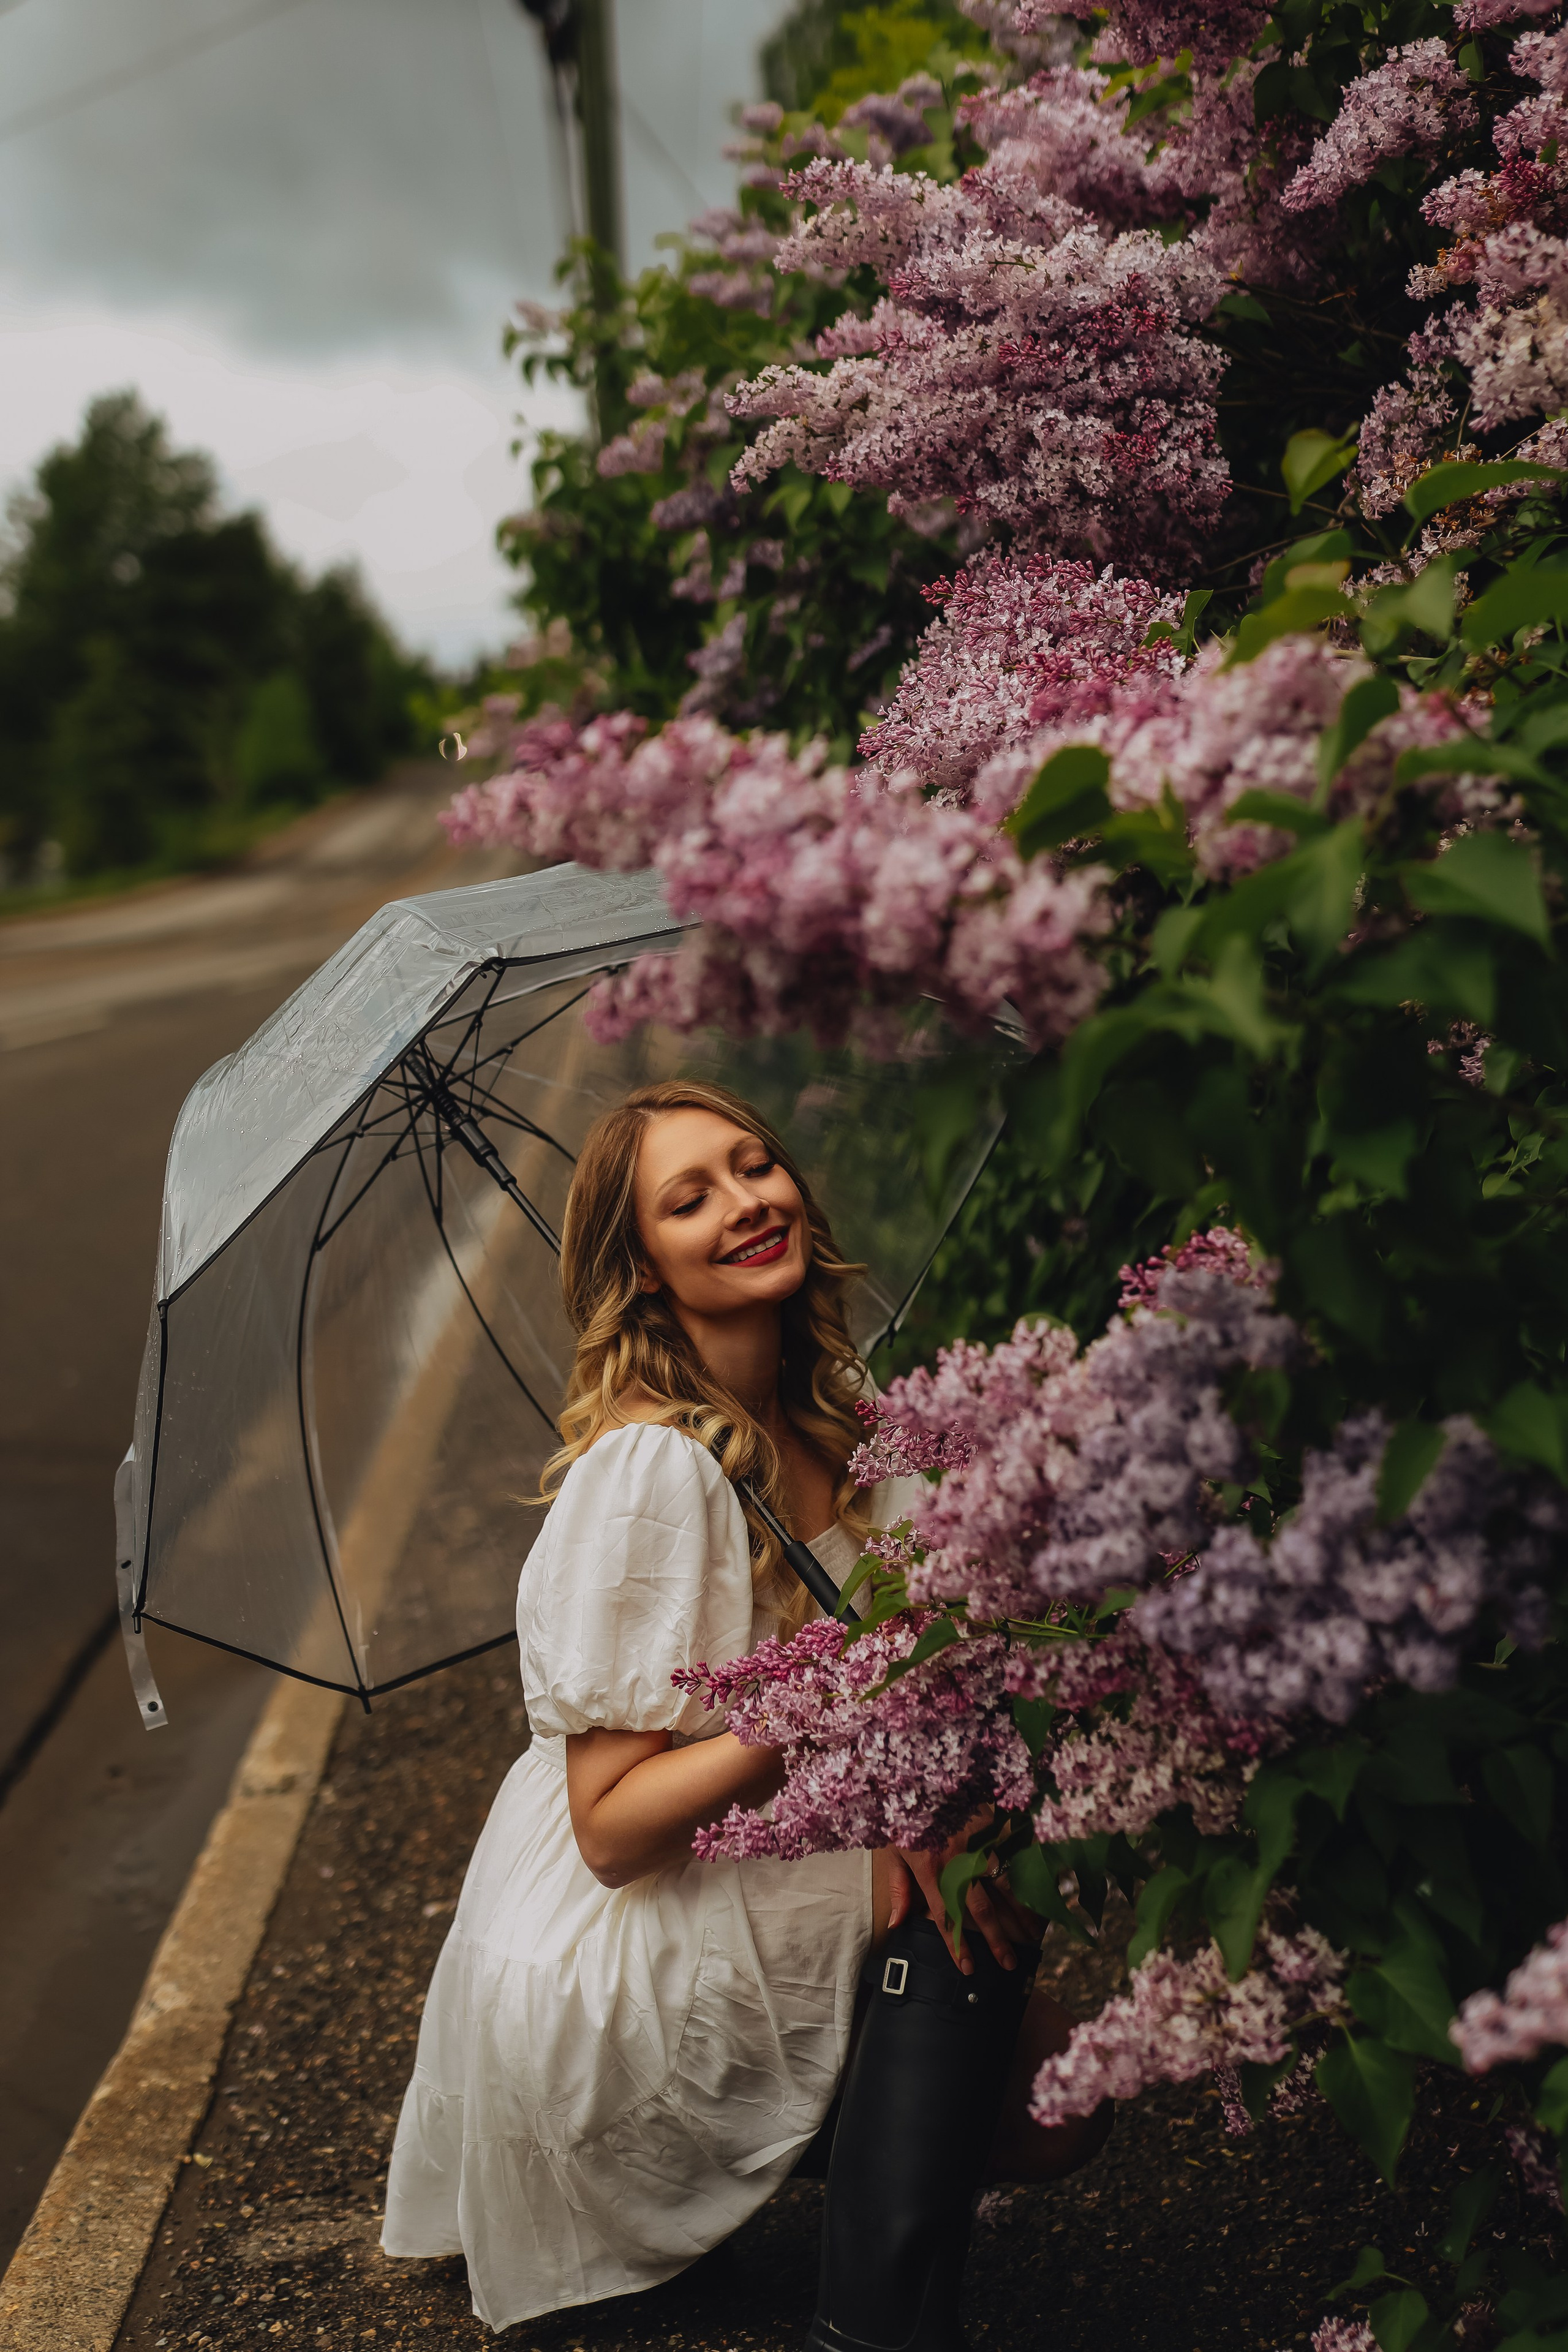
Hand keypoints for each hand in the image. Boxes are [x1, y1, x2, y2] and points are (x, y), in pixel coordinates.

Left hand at [896, 1815, 1044, 1975]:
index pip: (945, 1915)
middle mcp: (956, 1859)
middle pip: (979, 1907)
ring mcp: (978, 1842)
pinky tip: (1040, 1895)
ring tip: (1031, 1936)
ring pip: (1003, 1884)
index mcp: (929, 1868)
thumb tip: (897, 1925)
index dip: (957, 1944)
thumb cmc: (904, 1814)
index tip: (969, 1968)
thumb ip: (899, 1888)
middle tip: (1009, 1963)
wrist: (919, 1770)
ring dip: (1019, 1912)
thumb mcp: (892, 1851)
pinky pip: (1014, 1856)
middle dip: (995, 1938)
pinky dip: (1028, 1877)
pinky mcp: (993, 1825)